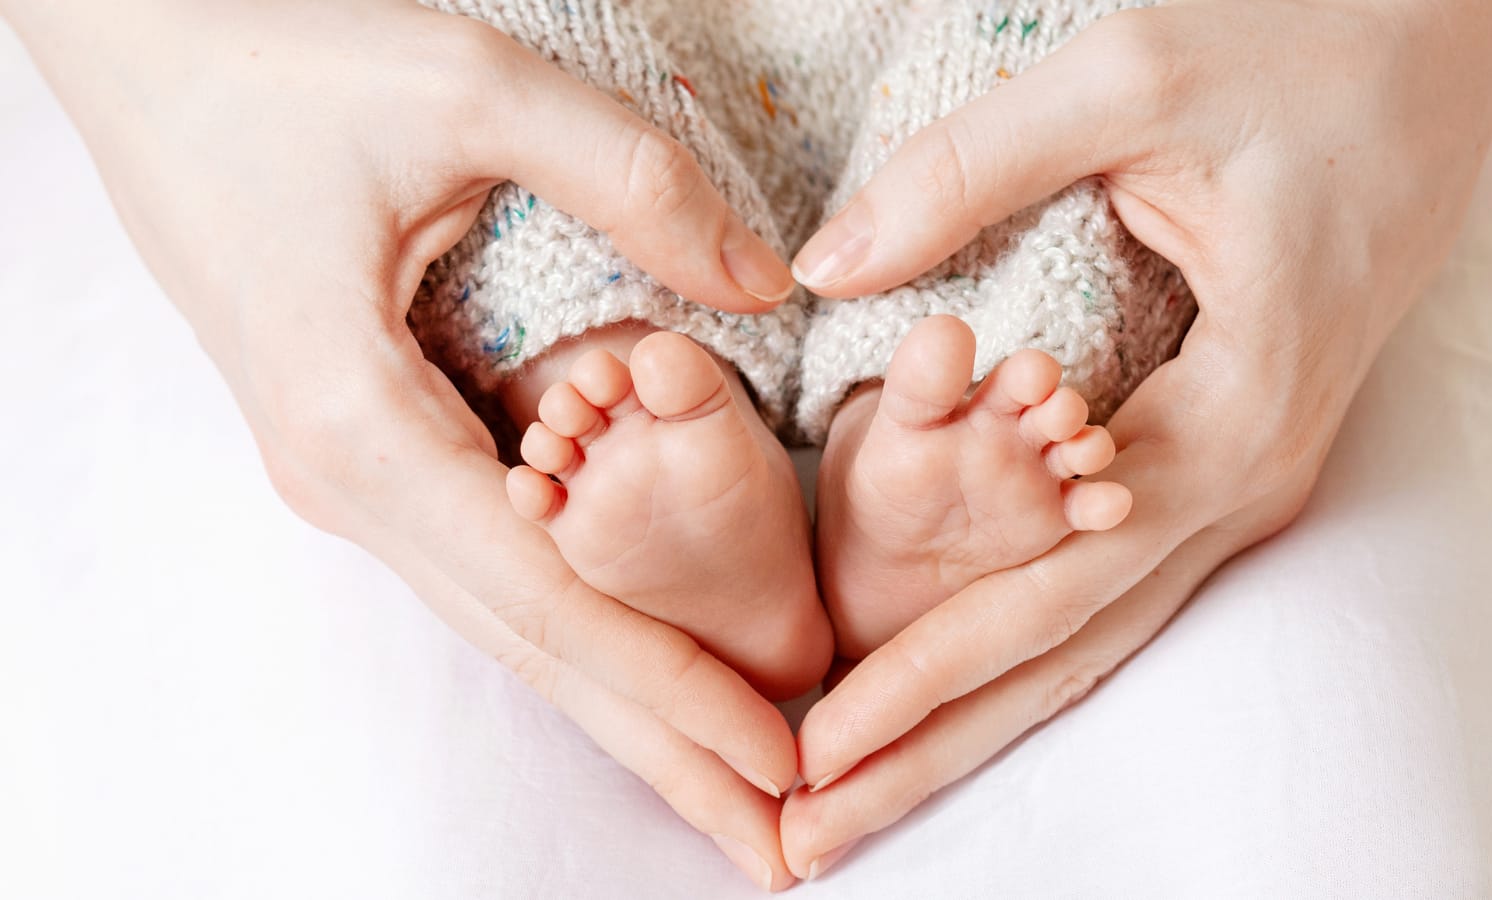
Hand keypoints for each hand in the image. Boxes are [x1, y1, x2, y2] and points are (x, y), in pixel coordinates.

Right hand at [3, 0, 798, 887]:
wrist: (140, 50)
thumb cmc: (275, 61)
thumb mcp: (464, 86)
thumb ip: (629, 183)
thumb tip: (766, 286)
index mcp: (357, 424)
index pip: (544, 598)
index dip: (668, 690)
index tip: (781, 766)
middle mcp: (351, 481)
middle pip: (532, 648)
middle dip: (662, 751)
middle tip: (785, 850)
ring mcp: (355, 473)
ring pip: (513, 616)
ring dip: (628, 702)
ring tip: (736, 783)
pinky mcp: (373, 444)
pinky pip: (493, 559)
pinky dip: (581, 625)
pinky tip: (644, 664)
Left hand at [780, 0, 1491, 877]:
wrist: (1445, 26)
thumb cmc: (1316, 39)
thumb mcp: (1133, 77)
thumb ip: (966, 176)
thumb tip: (825, 265)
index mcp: (1232, 418)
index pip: (1048, 593)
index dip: (922, 677)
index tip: (810, 750)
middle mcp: (1243, 478)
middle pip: (1067, 654)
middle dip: (935, 751)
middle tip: (807, 840)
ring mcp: (1241, 473)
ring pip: (1092, 632)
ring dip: (971, 718)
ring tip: (857, 797)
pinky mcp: (1222, 444)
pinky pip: (1113, 575)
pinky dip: (1022, 641)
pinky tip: (953, 684)